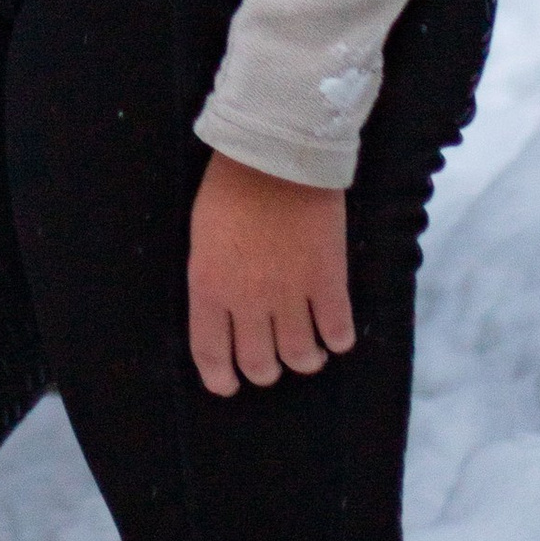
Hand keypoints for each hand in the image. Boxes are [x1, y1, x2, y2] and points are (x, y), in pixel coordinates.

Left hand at [187, 150, 354, 396]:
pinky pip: (337, 333)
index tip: (229, 385)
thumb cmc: (230, 187)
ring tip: (306, 348)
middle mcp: (248, 301)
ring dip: (304, 359)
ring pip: (301, 357)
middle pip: (260, 365)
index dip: (221, 379)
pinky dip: (337, 340)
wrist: (277, 155)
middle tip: (272, 358)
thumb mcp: (203, 238)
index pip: (211, 354)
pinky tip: (334, 332)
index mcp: (209, 287)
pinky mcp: (328, 283)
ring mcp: (291, 295)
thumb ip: (213, 279)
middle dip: (265, 370)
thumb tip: (224, 310)